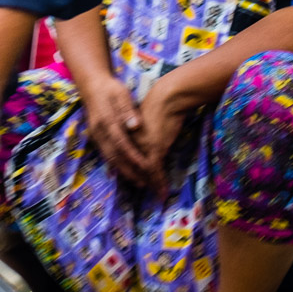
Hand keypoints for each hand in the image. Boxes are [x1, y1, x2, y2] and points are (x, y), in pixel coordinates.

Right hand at [74, 74, 150, 187]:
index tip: (147, 167)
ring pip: (110, 158)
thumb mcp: (120, 94)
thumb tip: (135, 126)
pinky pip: (107, 155)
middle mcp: (100, 132)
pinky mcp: (97, 138)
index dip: (134, 156)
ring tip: (139, 181)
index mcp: (107, 121)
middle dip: (130, 171)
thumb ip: (127, 110)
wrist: (91, 85)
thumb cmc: (110, 88)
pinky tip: (126, 172)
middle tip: (144, 183)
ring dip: (124, 171)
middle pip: (115, 156)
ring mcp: (96, 136)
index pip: (122, 143)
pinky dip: (117, 165)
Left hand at [133, 80, 192, 196]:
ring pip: (143, 170)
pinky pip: (154, 169)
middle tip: (146, 190)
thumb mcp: (144, 118)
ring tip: (157, 194)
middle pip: (132, 166)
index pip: (124, 156)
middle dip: (140, 179)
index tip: (136, 177)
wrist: (167, 97)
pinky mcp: (154, 148)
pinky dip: (159, 181)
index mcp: (126, 134)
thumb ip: (140, 131)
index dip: (130, 168)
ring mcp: (142, 146)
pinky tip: (162, 190)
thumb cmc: (158, 104)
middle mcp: (131, 142)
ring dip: (151, 183)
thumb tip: (143, 138)